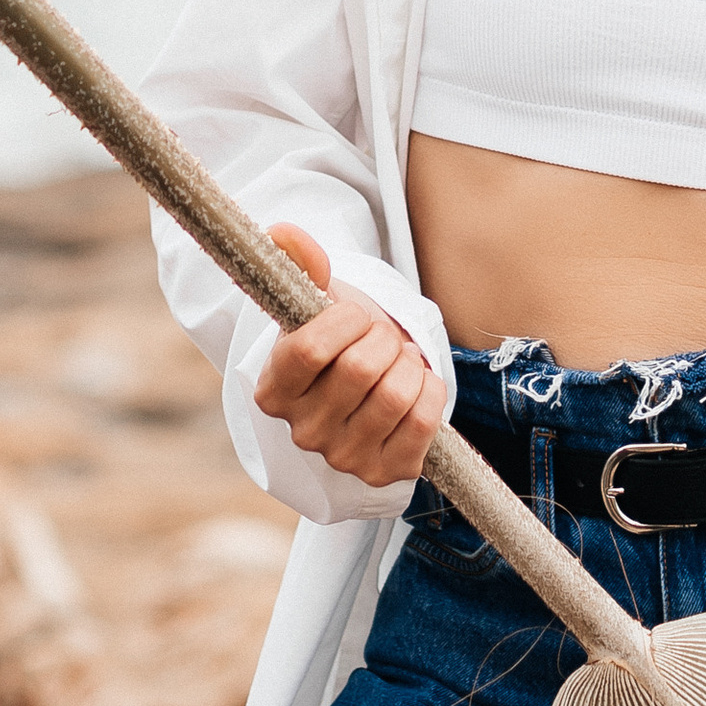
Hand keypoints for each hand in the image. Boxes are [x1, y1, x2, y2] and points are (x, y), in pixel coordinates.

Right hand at [254, 225, 448, 488]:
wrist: (367, 394)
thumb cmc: (339, 343)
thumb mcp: (316, 305)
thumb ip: (301, 266)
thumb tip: (283, 232)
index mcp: (274, 391)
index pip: (309, 350)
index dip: (344, 322)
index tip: (355, 315)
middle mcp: (302, 432)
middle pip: (359, 369)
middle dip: (383, 337)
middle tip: (383, 335)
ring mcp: (343, 459)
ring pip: (395, 395)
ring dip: (408, 363)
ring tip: (399, 359)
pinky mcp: (385, 473)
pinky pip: (424, 422)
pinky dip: (430, 391)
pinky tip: (417, 382)